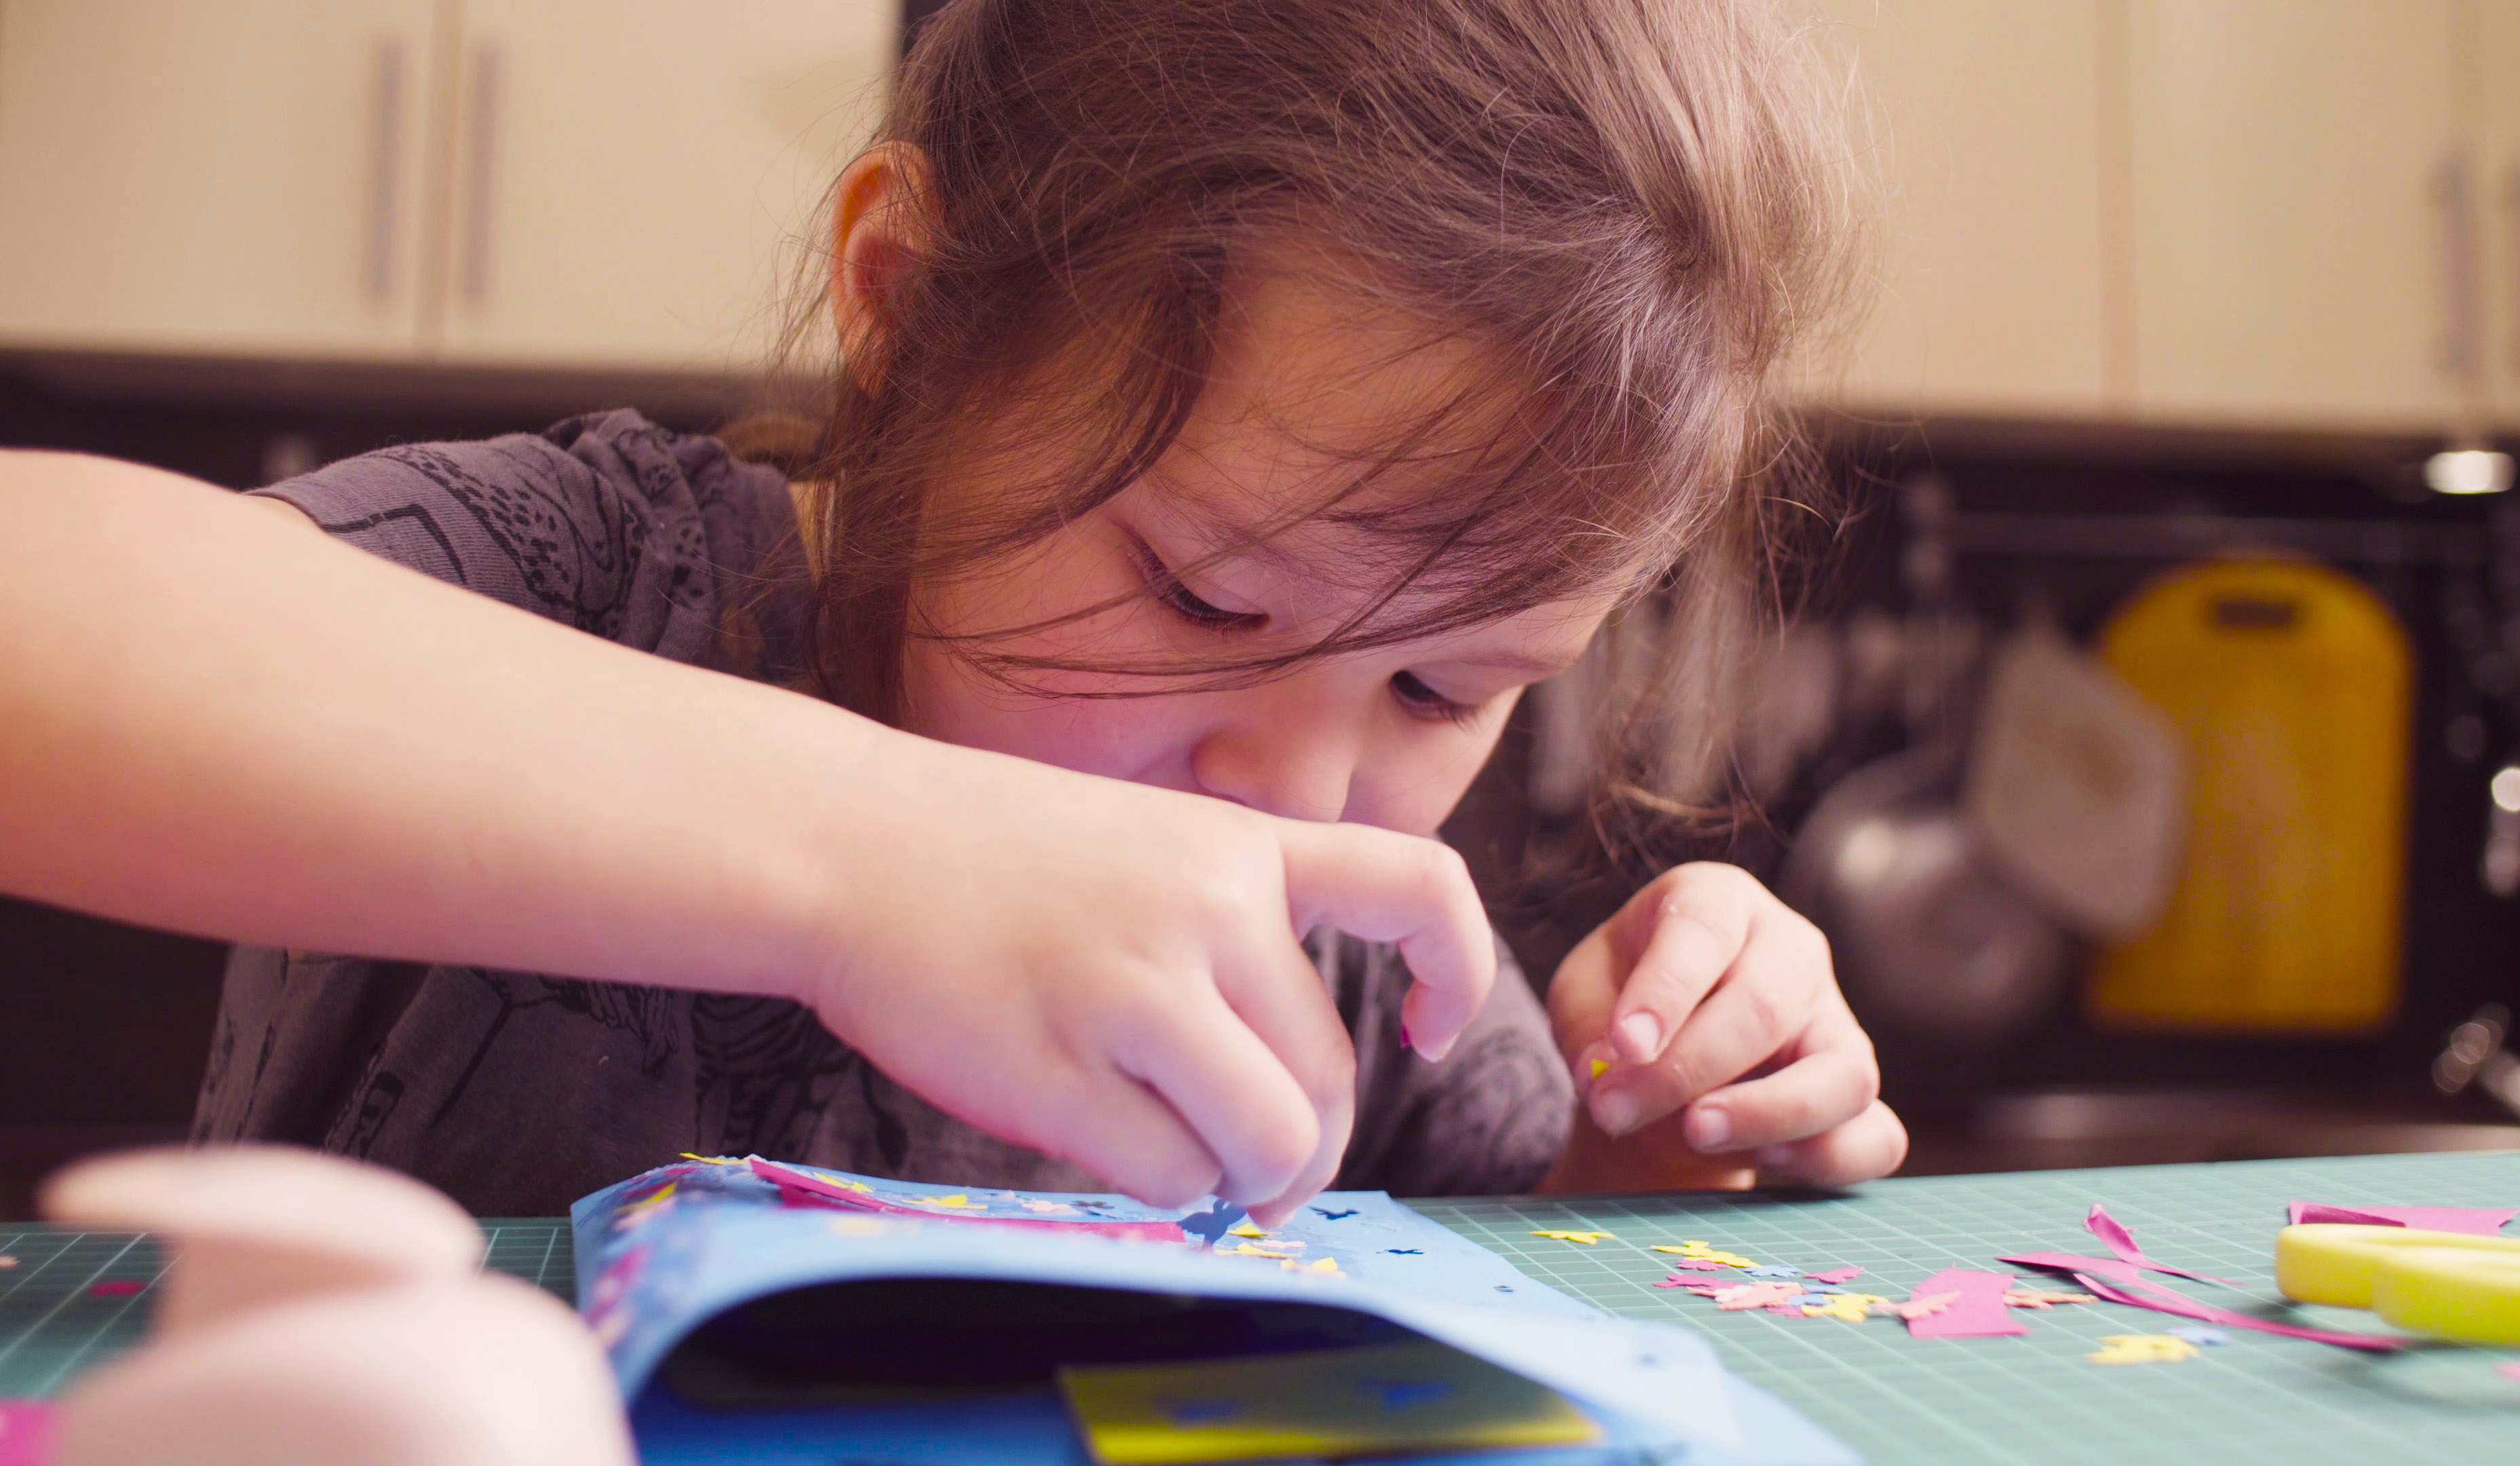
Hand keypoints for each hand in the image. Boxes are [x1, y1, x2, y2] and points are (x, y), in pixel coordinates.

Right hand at [806, 733, 1494, 1224]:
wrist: (843, 842)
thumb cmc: (984, 855)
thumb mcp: (1140, 839)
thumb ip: (1224, 929)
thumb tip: (1289, 1086)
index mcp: (1240, 846)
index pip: (1418, 887)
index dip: (1456, 971)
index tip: (1424, 1030)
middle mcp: (1209, 911)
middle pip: (1330, 1076)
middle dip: (1308, 1146)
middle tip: (1265, 1169)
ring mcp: (1137, 991)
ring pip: (1271, 1142)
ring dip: (1245, 1181)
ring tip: (1197, 1168)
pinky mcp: (1064, 1069)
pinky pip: (1172, 1177)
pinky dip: (1161, 1189)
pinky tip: (1117, 1151)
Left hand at [1546, 863, 1903, 1185]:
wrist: (1662, 1055)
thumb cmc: (1622, 1004)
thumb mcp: (1582, 994)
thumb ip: (1585, 1026)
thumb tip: (1606, 1077)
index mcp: (1719, 901)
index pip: (1704, 928)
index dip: (1666, 989)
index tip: (1624, 1046)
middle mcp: (1792, 950)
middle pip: (1764, 1006)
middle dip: (1686, 1069)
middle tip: (1618, 1112)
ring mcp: (1837, 1022)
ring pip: (1843, 1075)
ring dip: (1766, 1115)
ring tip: (1695, 1134)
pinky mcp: (1856, 1093)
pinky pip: (1876, 1137)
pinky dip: (1827, 1159)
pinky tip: (1762, 1162)